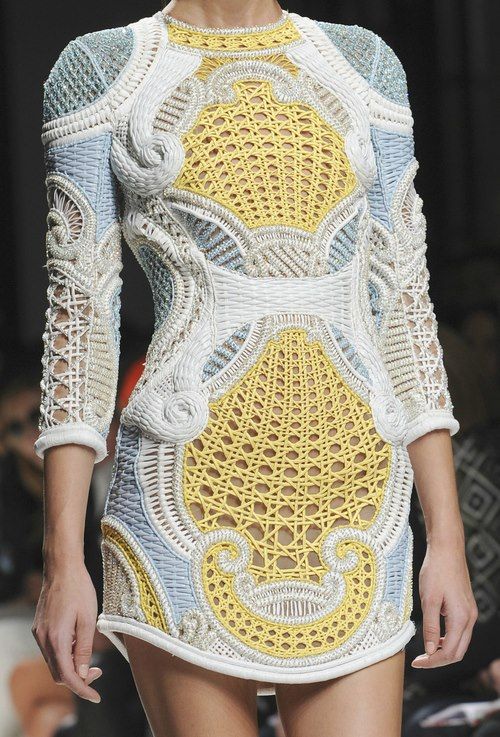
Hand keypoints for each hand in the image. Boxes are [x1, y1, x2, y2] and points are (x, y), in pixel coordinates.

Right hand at [31, 561, 101, 702]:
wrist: (62, 568)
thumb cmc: (79, 589)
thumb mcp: (89, 619)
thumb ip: (85, 647)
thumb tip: (82, 672)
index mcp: (57, 639)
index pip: (67, 676)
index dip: (82, 689)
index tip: (96, 696)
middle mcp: (43, 639)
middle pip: (58, 673)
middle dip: (78, 678)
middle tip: (97, 671)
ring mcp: (39, 633)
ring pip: (54, 662)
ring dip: (71, 665)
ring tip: (88, 653)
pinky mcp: (39, 628)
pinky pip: (51, 650)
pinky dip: (64, 653)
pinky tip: (77, 641)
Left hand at [412, 539, 477, 667]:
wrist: (447, 549)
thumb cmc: (436, 570)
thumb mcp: (429, 599)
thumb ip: (430, 626)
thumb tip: (429, 649)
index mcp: (461, 618)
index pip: (449, 652)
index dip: (433, 661)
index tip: (417, 662)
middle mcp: (469, 618)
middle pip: (457, 652)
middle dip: (439, 660)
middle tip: (420, 660)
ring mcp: (470, 613)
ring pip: (460, 643)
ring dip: (443, 650)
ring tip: (425, 650)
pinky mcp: (466, 607)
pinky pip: (459, 631)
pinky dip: (447, 639)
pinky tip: (433, 636)